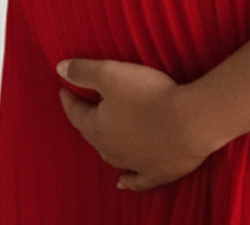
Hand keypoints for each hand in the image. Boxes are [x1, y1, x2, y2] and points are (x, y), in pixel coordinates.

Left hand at [57, 58, 211, 190]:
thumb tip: (59, 68)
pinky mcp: (156, 173)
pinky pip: (136, 181)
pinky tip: (122, 182)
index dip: (69, 99)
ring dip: (106, 145)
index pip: (76, 113)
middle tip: (84, 106)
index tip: (63, 89)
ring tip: (102, 135)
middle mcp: (111, 150)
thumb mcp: (112, 73)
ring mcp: (133, 164)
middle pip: (92, 134)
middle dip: (86, 119)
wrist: (190, 122)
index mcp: (98, 127)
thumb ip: (84, 70)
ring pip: (112, 156)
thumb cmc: (149, 95)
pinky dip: (128, 180)